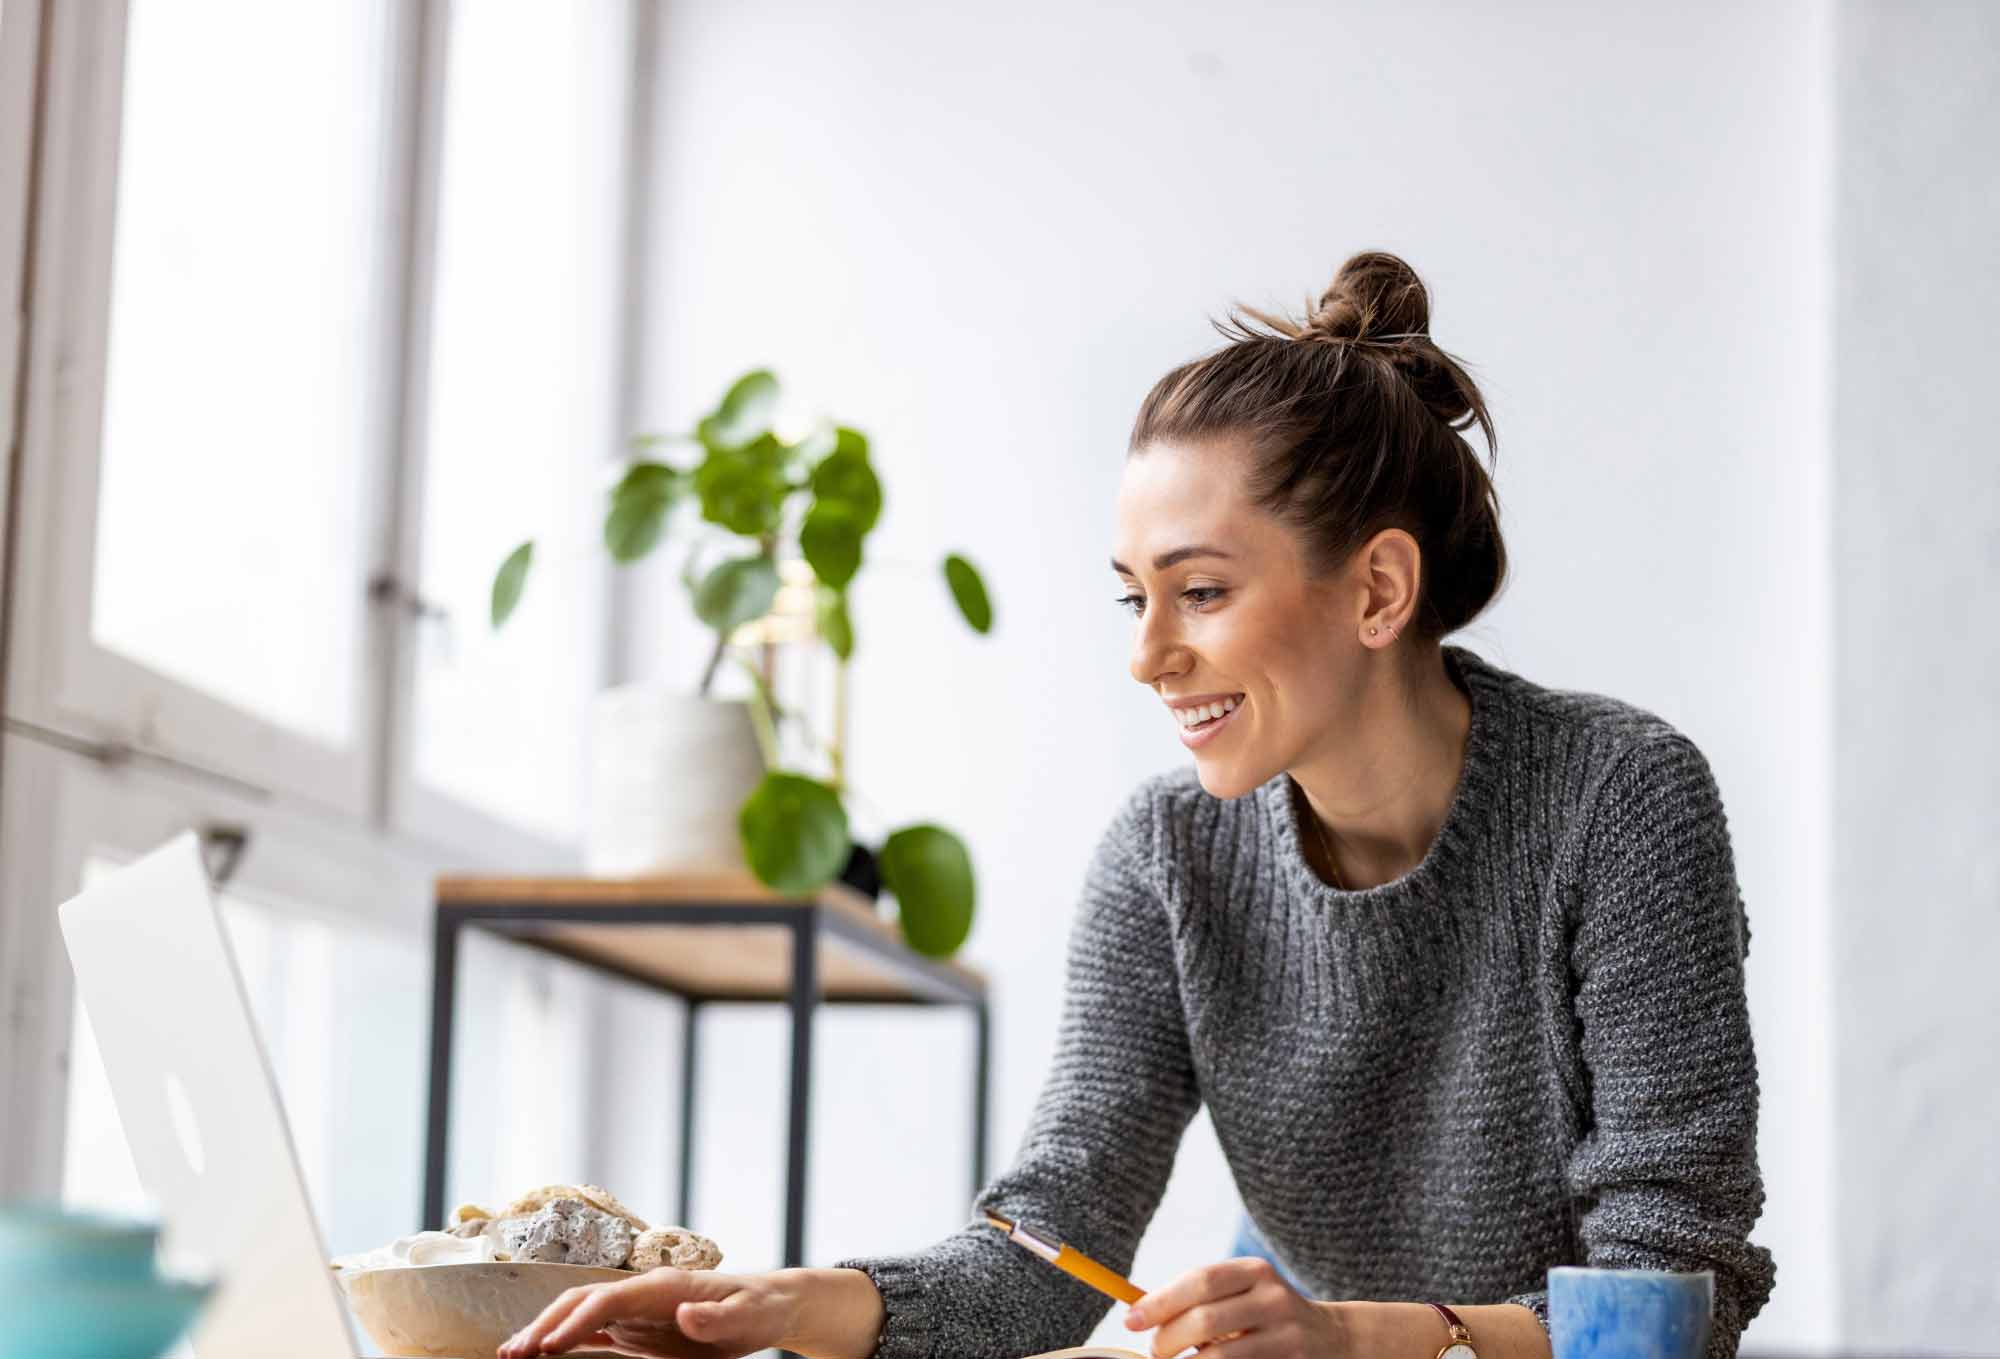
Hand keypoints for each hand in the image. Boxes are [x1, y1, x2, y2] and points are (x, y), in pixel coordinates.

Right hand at [497, 1267, 802, 1358]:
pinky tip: (541, 1354)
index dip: (577, 1321)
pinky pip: (592, 1332)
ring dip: (545, 1331)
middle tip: (511, 1353)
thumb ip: (716, 1318)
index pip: (609, 1299)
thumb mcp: (748, 1317)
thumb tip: (686, 1314)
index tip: (549, 1347)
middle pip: (582, 1302)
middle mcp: (642, 1292)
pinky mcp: (636, 1327)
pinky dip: (563, 1340)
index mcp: (664, 1286)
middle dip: (545, 1323)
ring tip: (510, 1353)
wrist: (767, 1305)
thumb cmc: (759, 1309)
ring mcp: (636, 1310)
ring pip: (579, 1314)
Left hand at [1122, 1257, 1346, 1358]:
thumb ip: (1201, 1298)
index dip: (1161, 1301)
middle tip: (1154, 1351)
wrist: (1331, 1338)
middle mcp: (1274, 1299)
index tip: (1131, 1319)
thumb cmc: (1264, 1315)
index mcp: (1255, 1271)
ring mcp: (1286, 1336)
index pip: (1200, 1281)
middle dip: (1169, 1339)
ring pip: (1221, 1357)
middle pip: (1206, 1320)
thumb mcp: (1242, 1293)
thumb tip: (1140, 1313)